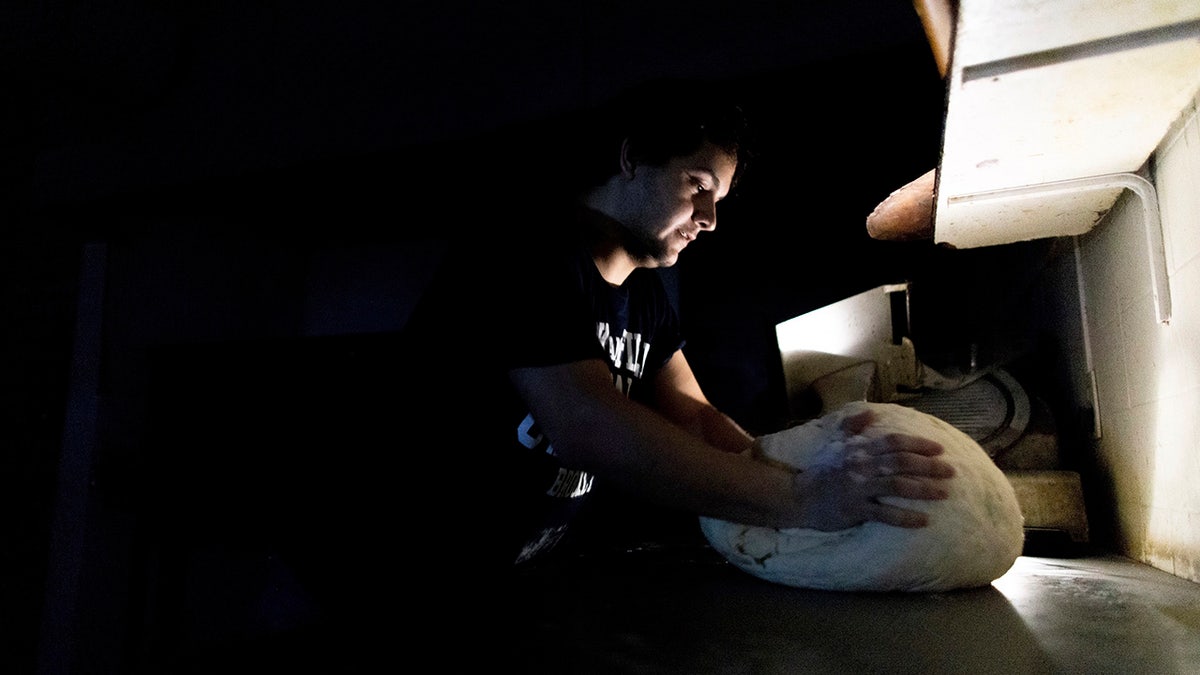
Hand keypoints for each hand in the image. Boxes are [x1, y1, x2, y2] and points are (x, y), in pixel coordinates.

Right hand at [787, 409, 954, 530]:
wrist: (800, 496)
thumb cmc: (822, 470)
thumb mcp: (834, 442)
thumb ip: (852, 425)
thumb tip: (871, 412)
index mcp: (859, 449)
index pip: (893, 442)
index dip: (918, 444)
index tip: (940, 449)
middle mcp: (861, 466)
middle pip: (901, 463)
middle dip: (929, 466)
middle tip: (951, 471)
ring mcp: (859, 489)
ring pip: (897, 486)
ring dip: (923, 489)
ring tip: (944, 493)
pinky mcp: (855, 510)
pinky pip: (884, 514)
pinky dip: (905, 518)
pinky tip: (924, 520)